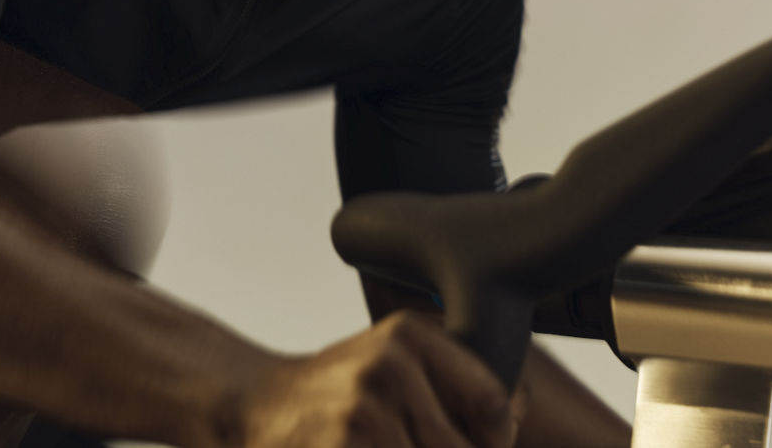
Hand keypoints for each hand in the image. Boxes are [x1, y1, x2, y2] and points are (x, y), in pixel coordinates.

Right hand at [235, 310, 521, 447]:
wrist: (251, 404)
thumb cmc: (334, 391)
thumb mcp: (393, 363)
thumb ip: (456, 380)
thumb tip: (519, 406)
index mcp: (410, 335)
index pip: (491, 399)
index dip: (495, 436)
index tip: (478, 441)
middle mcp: (390, 364)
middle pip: (467, 447)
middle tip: (416, 441)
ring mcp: (364, 410)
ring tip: (388, 441)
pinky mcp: (344, 445)